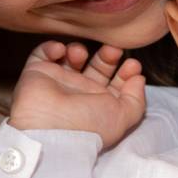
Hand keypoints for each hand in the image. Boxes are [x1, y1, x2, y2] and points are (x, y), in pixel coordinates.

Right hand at [9, 41, 145, 147]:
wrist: (50, 130)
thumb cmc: (89, 126)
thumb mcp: (123, 116)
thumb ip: (136, 98)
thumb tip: (139, 79)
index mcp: (100, 104)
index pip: (116, 83)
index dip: (126, 72)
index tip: (133, 65)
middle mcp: (80, 93)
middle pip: (97, 68)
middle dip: (107, 56)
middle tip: (113, 50)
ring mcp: (59, 83)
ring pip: (71, 59)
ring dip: (78, 50)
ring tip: (80, 55)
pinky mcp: (37, 74)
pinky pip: (42, 54)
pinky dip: (51, 47)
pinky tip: (60, 51)